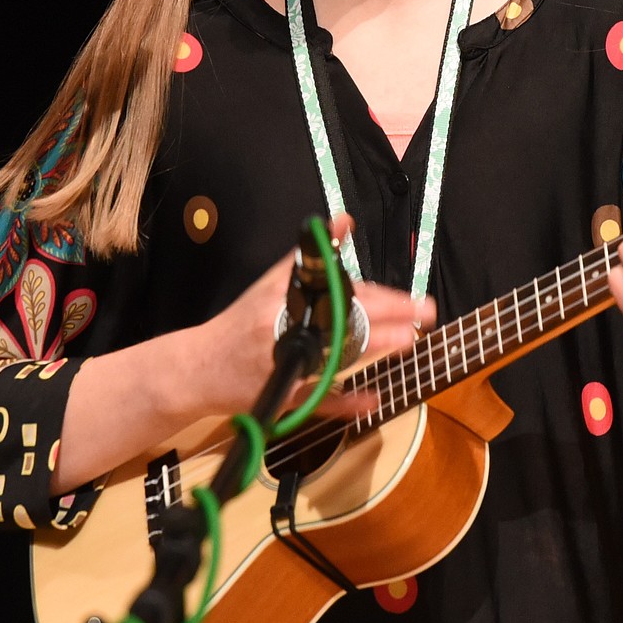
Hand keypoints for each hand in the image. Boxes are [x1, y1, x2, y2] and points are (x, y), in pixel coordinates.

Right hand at [55, 216, 433, 493]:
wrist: (197, 370)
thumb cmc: (242, 322)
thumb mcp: (272, 282)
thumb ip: (312, 255)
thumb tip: (345, 220)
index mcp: (281, 299)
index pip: (339, 293)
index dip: (379, 296)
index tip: (411, 298)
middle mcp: (283, 329)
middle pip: (344, 321)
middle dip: (389, 317)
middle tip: (425, 314)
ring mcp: (285, 365)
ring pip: (337, 357)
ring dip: (375, 348)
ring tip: (409, 341)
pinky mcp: (285, 396)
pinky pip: (320, 402)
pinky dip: (347, 403)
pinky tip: (373, 399)